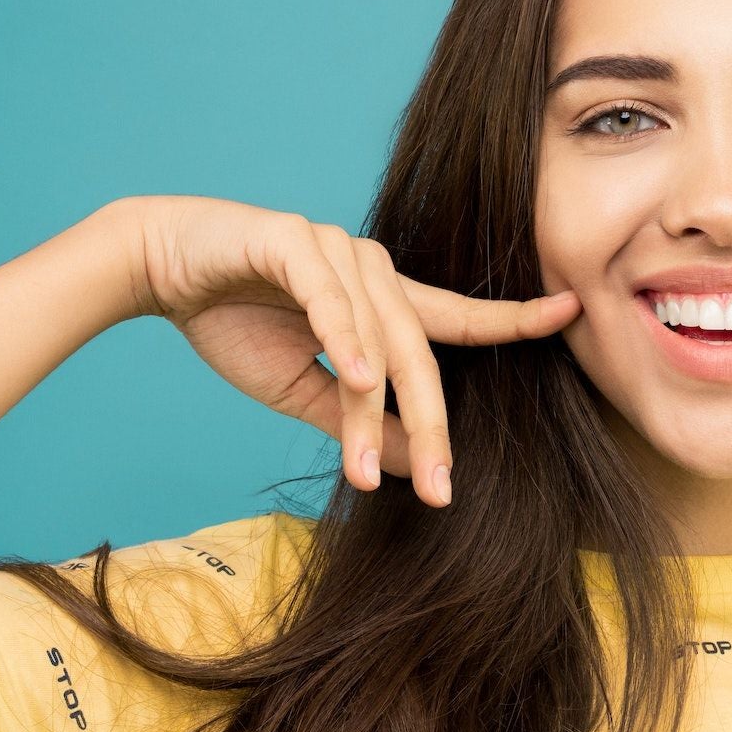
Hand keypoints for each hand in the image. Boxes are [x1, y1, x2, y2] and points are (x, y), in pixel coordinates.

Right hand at [119, 194, 580, 504]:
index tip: (572, 314)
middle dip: (432, 426)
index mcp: (384, 300)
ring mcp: (336, 250)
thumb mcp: (306, 388)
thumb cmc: (236, 320)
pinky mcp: (292, 241)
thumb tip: (419, 464)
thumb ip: (361, 419)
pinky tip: (355, 375)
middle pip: (421, 352)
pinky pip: (329, 295)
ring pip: (372, 338)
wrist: (159, 267)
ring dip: (367, 409)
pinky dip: (342, 335)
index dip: (514, 321)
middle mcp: (373, 269)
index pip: (459, 319)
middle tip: (442, 490)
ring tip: (364, 470)